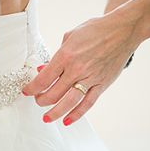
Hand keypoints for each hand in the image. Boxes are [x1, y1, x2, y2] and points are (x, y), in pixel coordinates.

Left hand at [22, 9, 147, 125]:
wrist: (122, 31)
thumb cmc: (96, 30)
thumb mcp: (70, 36)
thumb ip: (56, 54)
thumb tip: (44, 69)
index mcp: (66, 55)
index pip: (43, 78)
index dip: (32, 88)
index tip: (27, 91)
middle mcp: (77, 69)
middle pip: (53, 93)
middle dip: (41, 100)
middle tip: (38, 101)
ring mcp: (91, 78)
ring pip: (69, 102)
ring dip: (55, 112)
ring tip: (47, 117)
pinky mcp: (102, 84)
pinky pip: (88, 103)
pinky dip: (77, 114)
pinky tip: (67, 120)